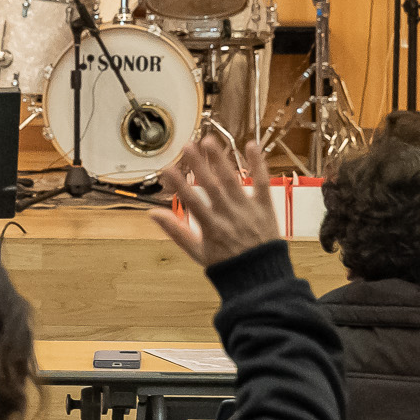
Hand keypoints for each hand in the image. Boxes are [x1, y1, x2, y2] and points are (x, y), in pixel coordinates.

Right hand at [148, 136, 282, 267]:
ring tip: (209, 140)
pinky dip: (257, 164)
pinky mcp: (266, 207)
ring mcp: (249, 210)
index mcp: (212, 228)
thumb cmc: (227, 266)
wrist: (261, 278)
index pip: (192, 202)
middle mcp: (230, 216)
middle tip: (187, 146)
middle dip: (199, 165)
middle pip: (211, 186)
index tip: (167, 168)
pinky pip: (262, 182)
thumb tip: (153, 213)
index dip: (179, 184)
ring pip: (233, 180)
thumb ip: (176, 232)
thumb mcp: (197, 253)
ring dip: (220, 160)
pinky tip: (250, 145)